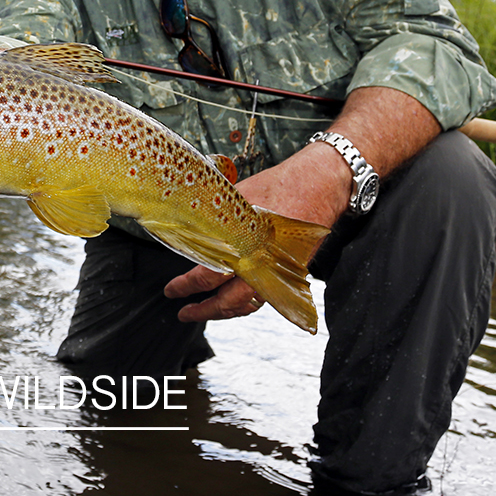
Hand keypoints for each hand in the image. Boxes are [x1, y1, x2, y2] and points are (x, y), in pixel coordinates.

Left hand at [163, 87, 442, 321]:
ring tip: (204, 310)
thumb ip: (216, 214)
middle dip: (204, 310)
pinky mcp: (292, 273)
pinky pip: (264, 296)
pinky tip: (231, 298)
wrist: (322, 184)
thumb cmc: (281, 185)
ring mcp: (281, 272)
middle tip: (183, 312)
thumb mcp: (241, 195)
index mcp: (249, 246)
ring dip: (224, 311)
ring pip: (249, 304)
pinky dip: (244, 302)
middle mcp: (266, 265)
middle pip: (230, 302)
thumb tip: (186, 223)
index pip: (211, 275)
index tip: (172, 290)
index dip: (188, 286)